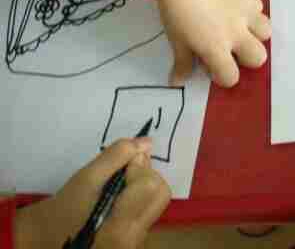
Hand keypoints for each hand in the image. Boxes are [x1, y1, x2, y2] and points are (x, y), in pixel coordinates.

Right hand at [15, 138, 169, 248]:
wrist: (47, 238)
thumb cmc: (64, 208)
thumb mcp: (86, 177)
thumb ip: (117, 156)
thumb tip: (146, 143)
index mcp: (119, 225)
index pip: (150, 185)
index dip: (139, 167)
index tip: (122, 165)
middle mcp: (133, 238)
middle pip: (160, 194)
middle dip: (145, 175)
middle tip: (122, 173)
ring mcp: (135, 242)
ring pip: (156, 202)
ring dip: (142, 186)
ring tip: (116, 187)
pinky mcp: (134, 241)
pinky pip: (148, 211)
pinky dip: (138, 198)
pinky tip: (117, 198)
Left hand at [151, 0, 271, 87]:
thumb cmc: (176, 11)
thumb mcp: (176, 41)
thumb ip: (182, 63)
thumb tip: (177, 82)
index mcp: (217, 49)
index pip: (231, 77)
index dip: (222, 75)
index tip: (212, 66)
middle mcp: (237, 33)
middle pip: (258, 58)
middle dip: (246, 57)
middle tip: (230, 48)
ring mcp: (246, 12)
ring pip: (266, 32)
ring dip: (255, 34)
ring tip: (239, 27)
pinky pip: (259, 8)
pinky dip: (251, 11)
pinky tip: (235, 6)